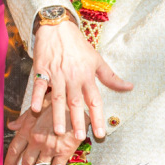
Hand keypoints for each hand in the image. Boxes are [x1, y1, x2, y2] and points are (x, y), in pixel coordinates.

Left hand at [4, 106, 83, 164]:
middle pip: (27, 162)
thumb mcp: (36, 106)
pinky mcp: (64, 151)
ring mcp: (50, 147)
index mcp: (27, 129)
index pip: (15, 149)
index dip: (10, 162)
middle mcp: (36, 140)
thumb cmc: (56, 103)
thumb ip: (23, 119)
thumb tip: (11, 126)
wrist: (76, 104)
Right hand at [31, 20, 132, 140]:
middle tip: (79, 137)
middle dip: (77, 120)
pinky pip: (38, 85)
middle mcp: (73, 77)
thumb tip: (130, 87)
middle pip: (76, 102)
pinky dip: (36, 97)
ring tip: (58, 131)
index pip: (94, 100)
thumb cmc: (78, 45)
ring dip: (58, 114)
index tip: (100, 134)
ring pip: (57, 97)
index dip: (98, 117)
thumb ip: (111, 77)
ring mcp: (56, 74)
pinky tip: (35, 109)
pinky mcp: (42, 69)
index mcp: (87, 75)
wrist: (58, 27)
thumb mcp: (97, 59)